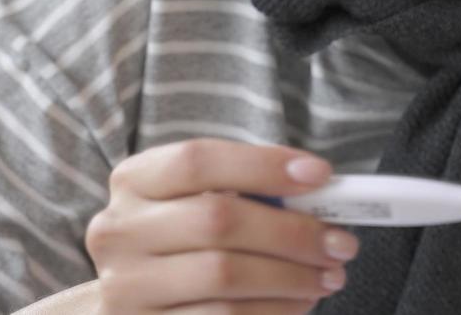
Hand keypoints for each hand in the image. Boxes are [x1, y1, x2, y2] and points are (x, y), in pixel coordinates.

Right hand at [86, 138, 356, 312]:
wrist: (131, 302)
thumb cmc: (179, 241)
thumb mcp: (194, 201)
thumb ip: (244, 191)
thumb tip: (317, 188)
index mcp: (133, 181)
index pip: (198, 160)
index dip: (262, 165)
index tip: (320, 175)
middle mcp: (119, 231)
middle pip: (217, 219)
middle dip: (291, 231)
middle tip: (340, 242)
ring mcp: (126, 287)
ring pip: (224, 276)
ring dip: (291, 277)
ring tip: (328, 276)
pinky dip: (273, 311)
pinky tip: (298, 303)